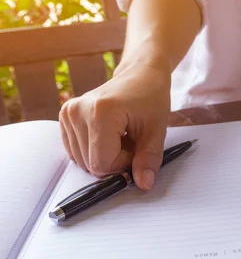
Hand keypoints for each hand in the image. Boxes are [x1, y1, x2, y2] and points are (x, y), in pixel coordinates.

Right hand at [59, 63, 170, 189]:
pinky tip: (108, 134)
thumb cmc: (151, 97)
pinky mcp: (65, 116)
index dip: (124, 164)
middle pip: (90, 164)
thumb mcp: (157, 129)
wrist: (140, 74)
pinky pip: (76, 151)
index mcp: (100, 112)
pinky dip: (94, 149)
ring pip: (82, 160)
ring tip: (120, 135)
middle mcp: (77, 111)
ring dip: (105, 156)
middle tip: (130, 140)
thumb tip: (144, 185)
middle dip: (115, 161)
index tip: (137, 148)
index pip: (102, 164)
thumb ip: (149, 158)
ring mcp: (68, 113)